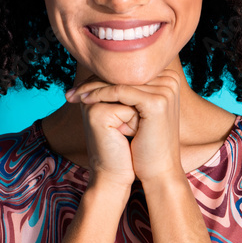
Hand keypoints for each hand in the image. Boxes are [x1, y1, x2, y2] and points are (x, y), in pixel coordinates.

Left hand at [65, 69, 182, 186]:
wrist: (158, 171)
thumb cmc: (144, 144)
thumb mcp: (135, 113)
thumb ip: (126, 91)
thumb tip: (99, 73)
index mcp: (169, 79)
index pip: (128, 71)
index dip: (102, 78)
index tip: (78, 87)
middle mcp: (170, 80)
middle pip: (123, 75)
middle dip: (94, 82)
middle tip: (71, 92)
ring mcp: (166, 90)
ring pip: (120, 82)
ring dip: (93, 88)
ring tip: (73, 96)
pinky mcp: (156, 102)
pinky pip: (120, 92)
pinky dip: (100, 94)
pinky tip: (84, 101)